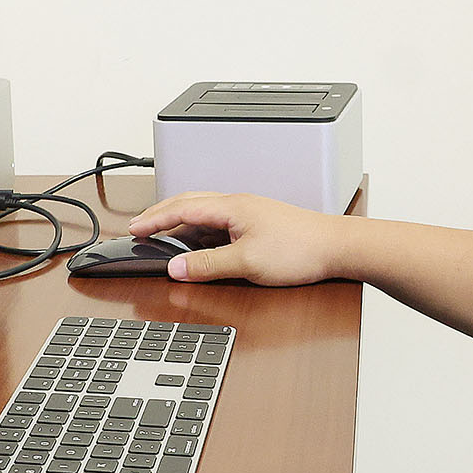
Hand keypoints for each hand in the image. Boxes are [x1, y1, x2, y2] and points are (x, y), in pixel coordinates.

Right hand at [127, 193, 352, 284]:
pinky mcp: (258, 224)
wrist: (338, 247)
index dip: (154, 218)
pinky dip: (200, 230)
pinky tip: (198, 245)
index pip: (181, 208)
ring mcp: (248, 213)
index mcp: (231, 206)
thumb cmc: (301, 249)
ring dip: (180, 221)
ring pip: (204, 212)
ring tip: (162, 236)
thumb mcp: (247, 263)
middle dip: (161, 214)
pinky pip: (219, 222)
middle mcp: (238, 204)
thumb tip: (176, 268)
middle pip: (189, 203)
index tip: (134, 228)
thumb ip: (208, 265)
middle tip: (140, 226)